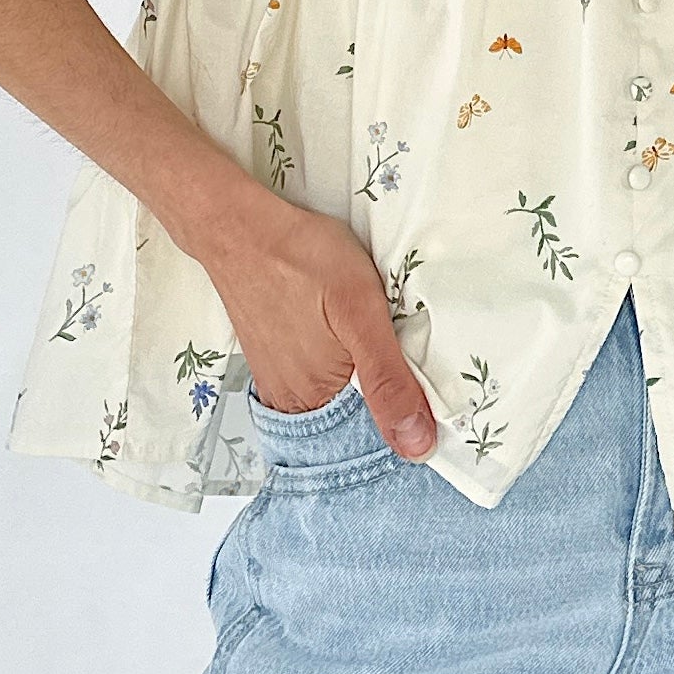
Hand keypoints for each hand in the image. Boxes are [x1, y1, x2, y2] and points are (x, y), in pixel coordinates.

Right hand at [199, 188, 438, 457]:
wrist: (241, 228)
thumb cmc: (299, 259)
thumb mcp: (360, 314)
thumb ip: (388, 380)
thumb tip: (416, 446)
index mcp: (314, 402)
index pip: (375, 440)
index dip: (409, 420)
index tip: (433, 402)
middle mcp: (292, 402)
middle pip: (357, 419)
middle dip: (388, 397)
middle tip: (403, 355)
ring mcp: (280, 380)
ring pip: (340, 397)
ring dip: (365, 379)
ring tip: (378, 344)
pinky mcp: (275, 358)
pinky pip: (320, 378)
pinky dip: (342, 365)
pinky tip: (350, 339)